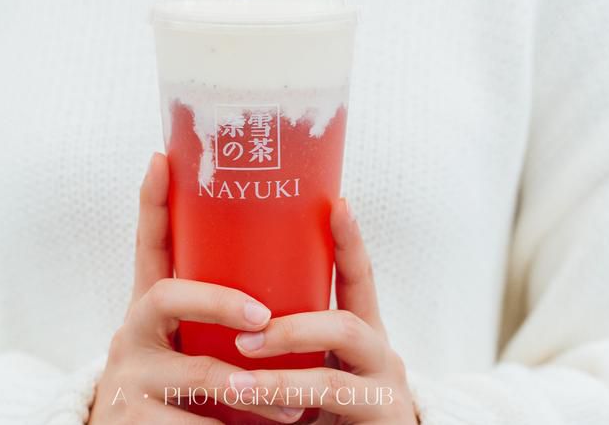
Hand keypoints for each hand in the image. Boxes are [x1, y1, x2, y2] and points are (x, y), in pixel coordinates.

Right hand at [89, 153, 308, 423]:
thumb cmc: (180, 392)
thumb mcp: (189, 349)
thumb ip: (214, 322)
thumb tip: (284, 289)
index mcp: (149, 312)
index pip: (147, 248)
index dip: (152, 203)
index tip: (162, 157)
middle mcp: (131, 335)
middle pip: (166, 296)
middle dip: (218, 299)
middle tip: (263, 314)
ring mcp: (128, 378)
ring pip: (197, 372)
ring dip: (253, 389)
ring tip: (294, 407)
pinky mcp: (132, 421)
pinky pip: (193, 423)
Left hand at [229, 199, 418, 423]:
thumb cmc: (323, 414)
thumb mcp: (307, 370)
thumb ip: (285, 342)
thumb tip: (224, 308)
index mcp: (359, 335)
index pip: (357, 280)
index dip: (349, 243)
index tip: (337, 205)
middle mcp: (378, 355)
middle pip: (346, 322)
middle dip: (292, 327)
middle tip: (245, 335)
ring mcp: (383, 389)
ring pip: (337, 370)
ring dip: (281, 372)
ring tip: (234, 382)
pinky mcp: (381, 419)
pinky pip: (331, 400)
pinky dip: (285, 400)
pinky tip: (248, 401)